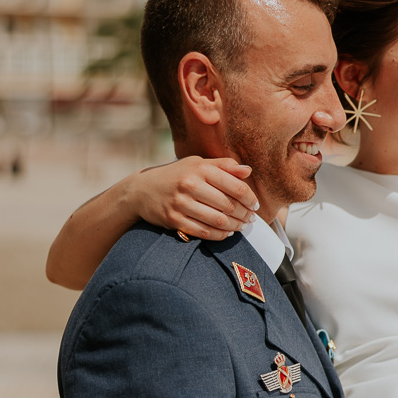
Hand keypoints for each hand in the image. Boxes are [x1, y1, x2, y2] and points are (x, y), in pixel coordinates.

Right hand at [135, 156, 258, 239]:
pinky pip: (204, 232)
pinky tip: (226, 233)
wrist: (142, 190)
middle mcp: (190, 184)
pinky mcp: (174, 220)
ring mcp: (181, 203)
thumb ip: (224, 166)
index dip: (250, 198)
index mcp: (200, 168)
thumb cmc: (176, 175)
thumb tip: (248, 171)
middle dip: (244, 215)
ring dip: (234, 227)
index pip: (235, 186)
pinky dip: (219, 235)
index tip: (256, 206)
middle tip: (251, 220)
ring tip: (242, 227)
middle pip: (228, 205)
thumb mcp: (198, 163)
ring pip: (218, 220)